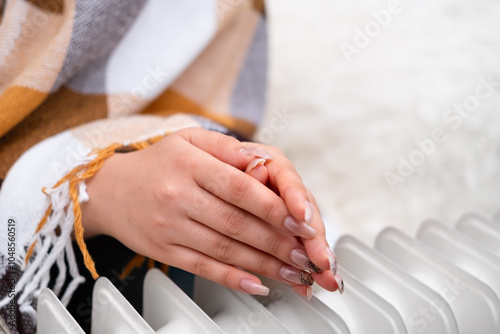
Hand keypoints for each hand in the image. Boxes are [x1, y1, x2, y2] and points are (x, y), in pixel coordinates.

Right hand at [81, 128, 339, 294]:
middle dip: (278, 242)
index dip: (275, 207)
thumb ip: (226, 148)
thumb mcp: (188, 140)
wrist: (111, 190)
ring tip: (295, 273)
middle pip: (238, 223)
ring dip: (265, 265)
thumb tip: (263, 162)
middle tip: (307, 256)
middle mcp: (178, 196)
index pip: (241, 188)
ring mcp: (170, 228)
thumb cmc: (157, 163)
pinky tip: (258, 285)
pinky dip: (233, 279)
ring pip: (225, 249)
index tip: (302, 222)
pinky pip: (203, 267)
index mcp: (189, 165)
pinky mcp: (164, 252)